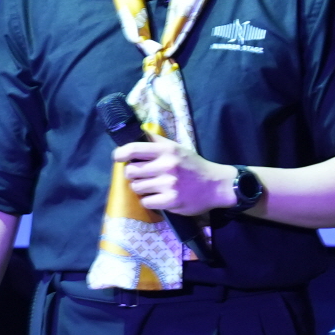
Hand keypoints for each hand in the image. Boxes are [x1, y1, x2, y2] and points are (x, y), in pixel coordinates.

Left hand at [115, 139, 235, 216]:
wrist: (216, 185)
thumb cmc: (193, 165)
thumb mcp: (176, 147)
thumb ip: (156, 141)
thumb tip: (134, 133)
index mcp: (166, 149)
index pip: (133, 149)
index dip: (119, 154)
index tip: (118, 157)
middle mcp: (166, 165)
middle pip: (130, 171)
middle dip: (133, 174)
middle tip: (143, 175)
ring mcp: (168, 184)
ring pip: (136, 187)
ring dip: (141, 188)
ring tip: (154, 186)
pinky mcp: (171, 201)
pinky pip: (146, 202)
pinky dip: (150, 201)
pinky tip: (160, 197)